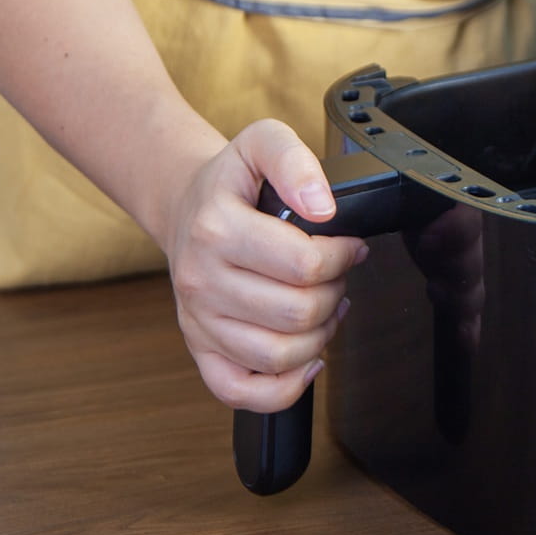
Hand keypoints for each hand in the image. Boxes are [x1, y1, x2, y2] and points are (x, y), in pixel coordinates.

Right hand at [161, 120, 366, 412]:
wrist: (186, 206)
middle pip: (297, 313)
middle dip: (334, 292)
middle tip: (334, 274)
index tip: (349, 245)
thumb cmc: (231, 183)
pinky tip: (306, 359)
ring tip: (323, 307)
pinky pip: (240, 392)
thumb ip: (294, 160)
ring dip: (320, 335)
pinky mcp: (200, 349)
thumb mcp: (262, 143)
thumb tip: (323, 206)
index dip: (342, 256)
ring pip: (279, 355)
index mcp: (216, 230)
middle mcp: (201, 280)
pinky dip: (284, 387)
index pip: (304, 264)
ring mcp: (198, 320)